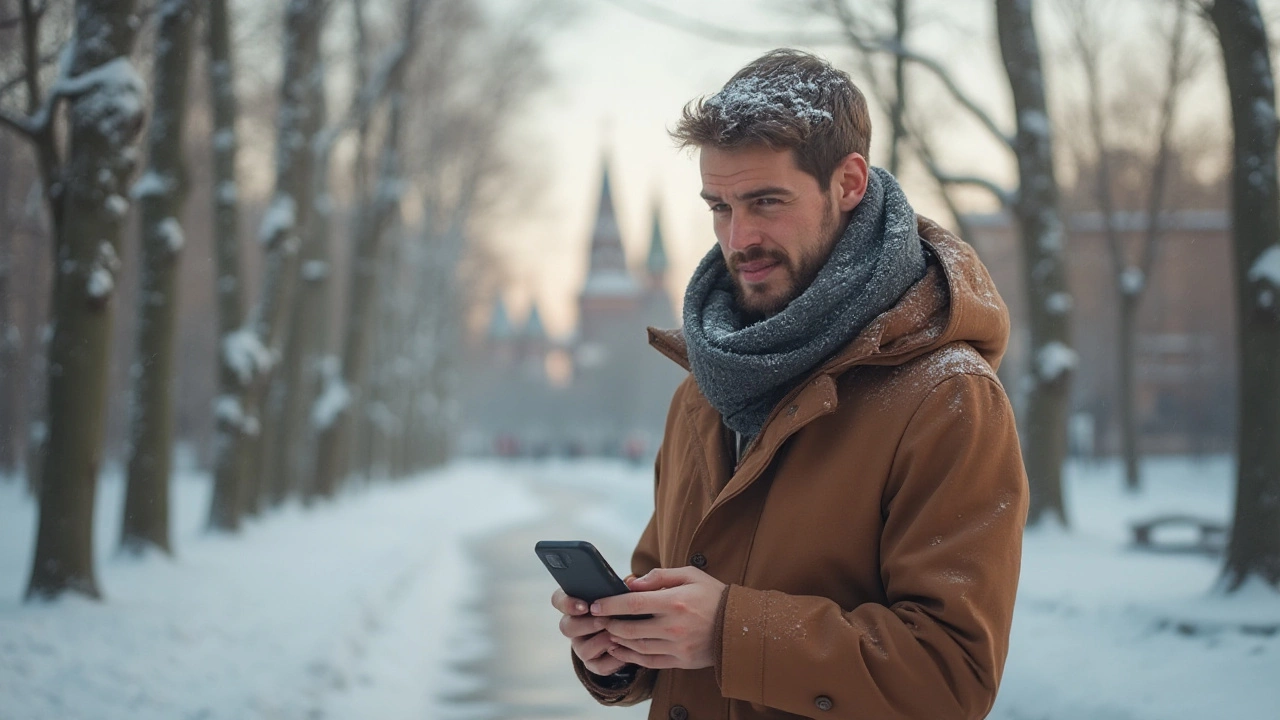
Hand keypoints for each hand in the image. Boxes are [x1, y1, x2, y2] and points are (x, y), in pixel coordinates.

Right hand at [552, 588, 628, 675]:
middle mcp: (572, 625)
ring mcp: (580, 646)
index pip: (558, 600)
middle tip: (604, 621)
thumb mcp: (621, 592)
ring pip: (581, 649)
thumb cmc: (621, 604)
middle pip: (566, 627)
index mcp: (574, 604)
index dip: (567, 604)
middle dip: (587, 624)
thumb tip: (630, 582)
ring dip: (600, 642)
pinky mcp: (592, 663)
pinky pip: (598, 666)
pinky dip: (613, 660)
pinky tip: (624, 651)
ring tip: (617, 636)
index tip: (584, 606)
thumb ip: (622, 587)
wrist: (631, 630)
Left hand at [592, 567, 725, 670]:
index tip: (596, 604)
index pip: (633, 603)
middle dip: (609, 624)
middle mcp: (674, 626)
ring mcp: (677, 646)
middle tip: (597, 619)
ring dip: (618, 640)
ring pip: (638, 646)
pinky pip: (650, 661)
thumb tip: (634, 582)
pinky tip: (620, 650)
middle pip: (630, 628)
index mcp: (675, 601)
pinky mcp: (681, 660)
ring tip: (608, 632)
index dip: (611, 604)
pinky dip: (631, 657)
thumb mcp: (691, 575)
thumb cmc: (714, 596)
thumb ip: (660, 575)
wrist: (740, 625)